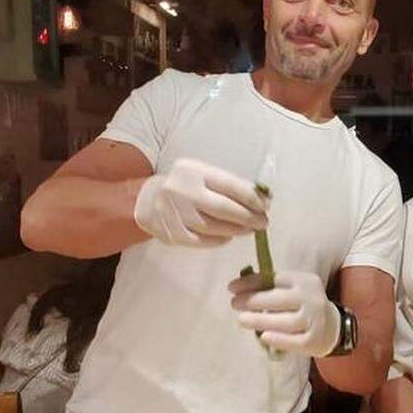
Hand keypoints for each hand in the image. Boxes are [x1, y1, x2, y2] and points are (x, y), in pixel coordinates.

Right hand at [134, 158, 266, 245]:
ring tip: (249, 230)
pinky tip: (228, 237)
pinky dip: (218, 240)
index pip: (230, 185)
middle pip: (223, 209)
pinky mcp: (172, 233)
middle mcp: (183, 191)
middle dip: (248, 217)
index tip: (266, 206)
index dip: (251, 198)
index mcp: (194, 172)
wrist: (147, 199)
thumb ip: (227, 184)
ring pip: (214, 228)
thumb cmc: (184, 185)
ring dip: (236, 230)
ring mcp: (176, 214)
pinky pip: (202, 241)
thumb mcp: (202, 175)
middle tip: (263, 223)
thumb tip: (261, 198)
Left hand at [229, 270, 340, 355]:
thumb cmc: (302, 305)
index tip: (231, 288)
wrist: (331, 327)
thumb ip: (270, 286)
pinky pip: (294, 341)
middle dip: (253, 301)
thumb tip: (239, 286)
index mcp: (304, 281)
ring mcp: (314, 320)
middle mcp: (312, 298)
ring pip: (285, 321)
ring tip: (241, 320)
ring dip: (260, 320)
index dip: (251, 283)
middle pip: (279, 300)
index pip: (275, 279)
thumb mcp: (292, 289)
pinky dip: (278, 339)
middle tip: (234, 304)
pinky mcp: (313, 340)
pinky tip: (263, 336)